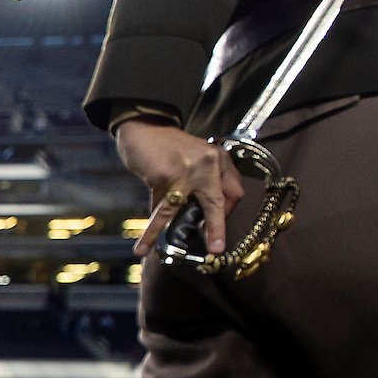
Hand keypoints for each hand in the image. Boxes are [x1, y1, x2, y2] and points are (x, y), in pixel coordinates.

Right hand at [115, 119, 243, 258]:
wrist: (144, 126)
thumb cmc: (168, 147)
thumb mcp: (193, 160)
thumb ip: (199, 185)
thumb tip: (194, 220)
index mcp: (219, 159)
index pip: (234, 192)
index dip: (226, 213)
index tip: (215, 227)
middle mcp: (208, 163)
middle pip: (219, 201)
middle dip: (217, 227)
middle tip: (216, 248)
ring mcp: (187, 169)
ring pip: (185, 209)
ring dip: (179, 232)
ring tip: (178, 250)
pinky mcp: (165, 175)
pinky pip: (160, 207)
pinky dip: (151, 229)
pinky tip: (143, 246)